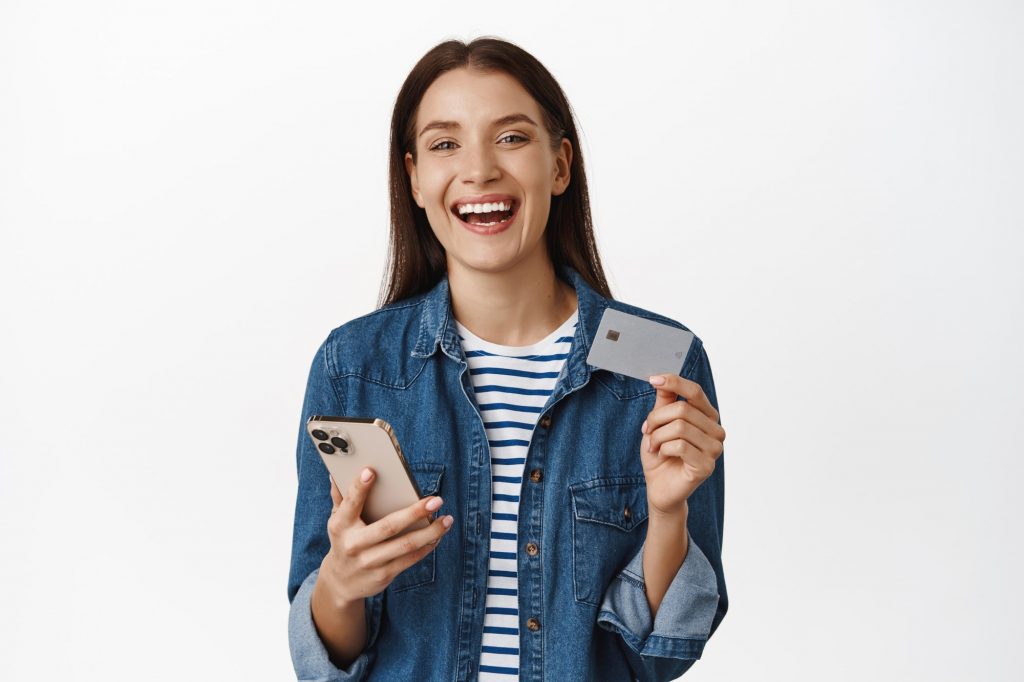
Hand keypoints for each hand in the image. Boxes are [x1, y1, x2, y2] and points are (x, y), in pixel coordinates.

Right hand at [318, 468, 453, 605]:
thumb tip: (335, 474)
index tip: (371, 471)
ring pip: (405, 545)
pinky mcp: (383, 575)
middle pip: (388, 526)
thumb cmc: (344, 541)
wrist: (341, 582)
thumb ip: (340, 498)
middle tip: (436, 500)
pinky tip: (438, 536)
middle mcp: (354, 544)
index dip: (359, 488)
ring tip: (447, 519)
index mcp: (340, 526)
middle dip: (414, 513)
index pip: (350, 503)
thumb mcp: (337, 521)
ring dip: (430, 532)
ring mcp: (369, 562)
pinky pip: (409, 559)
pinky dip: (426, 547)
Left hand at [640, 374, 725, 516]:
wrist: (659, 488)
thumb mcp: (659, 424)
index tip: (653, 379)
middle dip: (656, 419)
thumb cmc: (661, 455)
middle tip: (647, 431)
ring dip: (658, 436)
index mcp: (707, 416)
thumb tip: (662, 379)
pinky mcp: (707, 466)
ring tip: (653, 446)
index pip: (695, 391)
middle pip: (682, 409)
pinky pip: (680, 446)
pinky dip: (663, 449)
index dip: (674, 382)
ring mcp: (715, 449)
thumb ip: (664, 402)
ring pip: (680, 427)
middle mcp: (716, 431)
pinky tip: (662, 456)